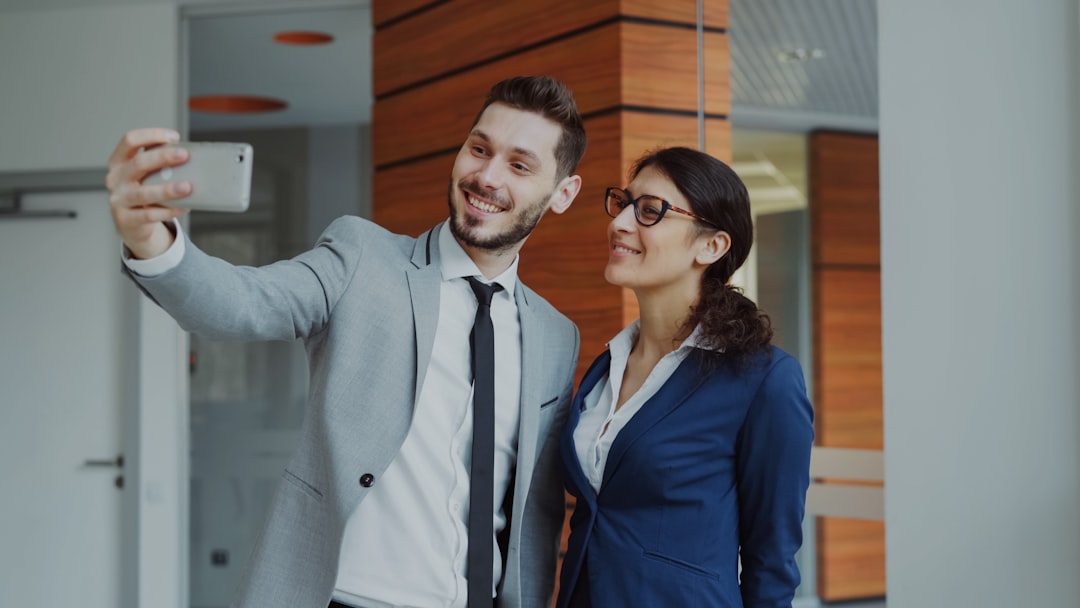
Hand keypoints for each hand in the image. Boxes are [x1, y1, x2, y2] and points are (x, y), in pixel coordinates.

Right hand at [105, 128, 191, 258]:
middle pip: (138, 163)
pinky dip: (169, 211)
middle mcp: (115, 178)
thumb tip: (189, 154)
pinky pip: (149, 215)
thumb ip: (158, 163)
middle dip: (163, 157)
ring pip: (143, 193)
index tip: (174, 137)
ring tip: (187, 187)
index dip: (152, 135)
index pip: (130, 140)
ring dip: (167, 189)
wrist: (130, 224)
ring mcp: (118, 199)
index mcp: (119, 161)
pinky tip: (184, 207)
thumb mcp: (144, 174)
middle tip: (185, 155)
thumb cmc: (142, 192)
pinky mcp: (126, 219)